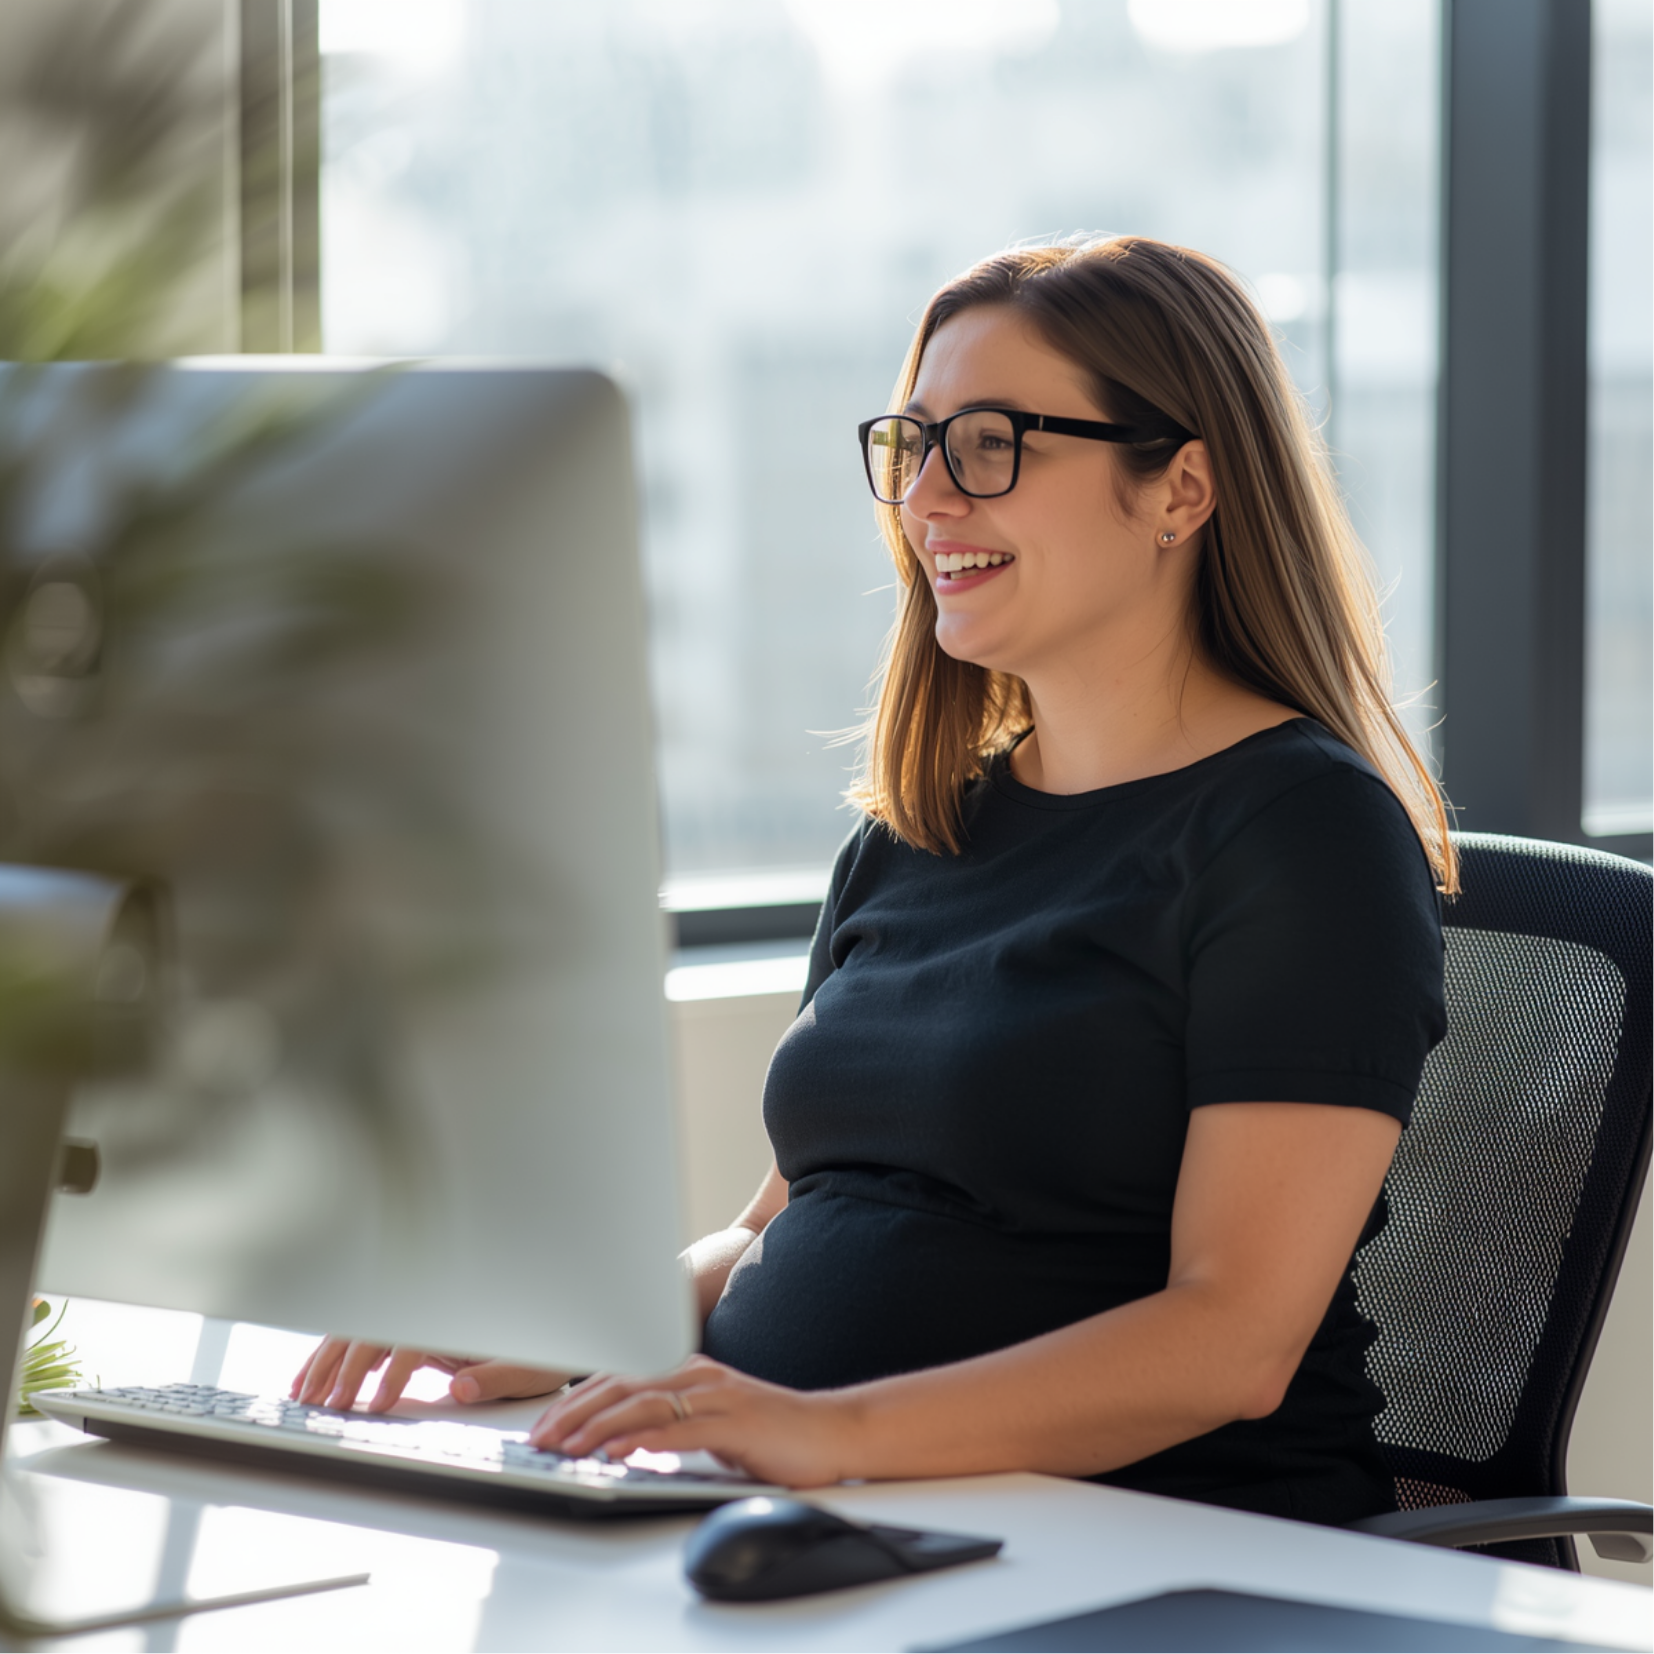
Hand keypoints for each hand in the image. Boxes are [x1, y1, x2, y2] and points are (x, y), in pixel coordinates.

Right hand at [291, 1335, 570, 1412]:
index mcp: (457, 1318)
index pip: (412, 1340)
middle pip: (375, 1331)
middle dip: (344, 1368)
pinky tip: (312, 1381)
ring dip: (327, 1362)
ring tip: (303, 1396)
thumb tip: (461, 1388)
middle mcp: (431, 1313)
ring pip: (359, 1333)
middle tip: (325, 1406)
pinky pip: (362, 1340)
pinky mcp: (409, 1333)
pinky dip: (332, 1358)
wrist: (545, 1339)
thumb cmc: (538, 1355)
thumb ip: (495, 1378)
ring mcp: (416, 1320)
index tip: (377, 1404)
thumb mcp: (528, 1370)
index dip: (391, 1372)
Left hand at [528, 1354, 858, 1487]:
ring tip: (567, 1445)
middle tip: (541, 1438)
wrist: (830, 1431)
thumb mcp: (710, 1422)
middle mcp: (698, 1374)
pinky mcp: (735, 1421)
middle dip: (575, 1412)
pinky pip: (680, 1429)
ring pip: (644, 1402)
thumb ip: (670, 1422)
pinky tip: (618, 1450)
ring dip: (599, 1425)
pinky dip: (643, 1438)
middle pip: (623, 1384)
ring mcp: (717, 1395)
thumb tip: (621, 1439)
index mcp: (688, 1370)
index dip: (578, 1400)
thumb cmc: (770, 1433)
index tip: (546, 1426)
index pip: (621, 1377)